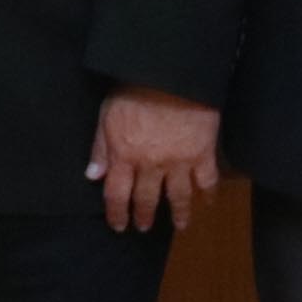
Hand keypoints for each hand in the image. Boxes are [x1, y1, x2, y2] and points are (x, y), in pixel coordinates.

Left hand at [94, 86, 220, 232]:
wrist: (172, 74)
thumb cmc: (134, 88)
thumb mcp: (107, 114)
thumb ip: (101, 147)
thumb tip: (92, 176)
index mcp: (124, 156)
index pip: (116, 194)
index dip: (116, 213)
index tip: (118, 225)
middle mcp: (151, 165)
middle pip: (146, 199)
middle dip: (144, 216)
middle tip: (143, 227)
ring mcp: (179, 162)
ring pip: (178, 196)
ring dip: (178, 214)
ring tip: (179, 225)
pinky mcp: (203, 154)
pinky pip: (207, 181)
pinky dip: (208, 194)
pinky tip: (208, 203)